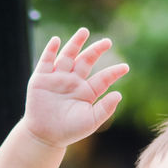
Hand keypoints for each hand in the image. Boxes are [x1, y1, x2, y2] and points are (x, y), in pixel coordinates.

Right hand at [22, 28, 128, 148]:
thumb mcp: (91, 121)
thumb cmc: (69, 130)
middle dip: (96, 50)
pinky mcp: (41, 79)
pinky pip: (46, 60)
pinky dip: (50, 50)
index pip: (103, 78)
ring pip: (68, 56)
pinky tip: (56, 40)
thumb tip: (119, 94)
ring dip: (75, 43)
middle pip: (86, 61)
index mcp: (87, 91)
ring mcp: (57, 78)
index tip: (125, 68)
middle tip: (107, 42)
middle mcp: (73, 81)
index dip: (114, 72)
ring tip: (84, 31)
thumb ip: (105, 108)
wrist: (45, 136)